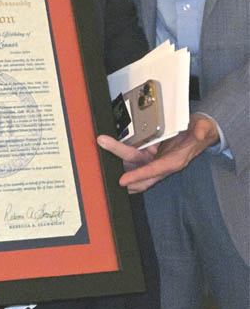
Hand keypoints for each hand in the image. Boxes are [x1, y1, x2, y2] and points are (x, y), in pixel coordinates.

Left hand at [97, 112, 218, 192]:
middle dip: (120, 162)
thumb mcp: (204, 127)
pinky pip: (134, 160)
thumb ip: (202, 130)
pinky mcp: (151, 155)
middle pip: (138, 168)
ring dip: (119, 164)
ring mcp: (155, 160)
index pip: (153, 171)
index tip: (123, 181)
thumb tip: (200, 133)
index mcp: (174, 161)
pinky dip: (123, 160)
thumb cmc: (201, 131)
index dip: (138, 176)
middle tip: (103, 144)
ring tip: (103, 148)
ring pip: (133, 166)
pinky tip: (111, 155)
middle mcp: (162, 164)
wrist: (200, 132)